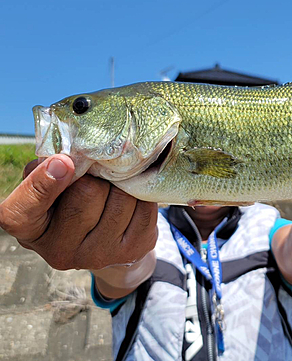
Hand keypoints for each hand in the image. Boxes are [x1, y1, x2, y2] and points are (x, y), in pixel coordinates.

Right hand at [0, 155, 157, 270]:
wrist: (103, 239)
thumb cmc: (68, 200)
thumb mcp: (48, 183)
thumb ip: (49, 167)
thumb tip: (71, 158)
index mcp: (28, 228)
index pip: (24, 208)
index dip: (43, 183)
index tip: (63, 162)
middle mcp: (60, 250)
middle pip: (88, 192)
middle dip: (97, 176)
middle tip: (96, 178)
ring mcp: (97, 257)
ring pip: (121, 198)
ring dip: (121, 185)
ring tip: (113, 189)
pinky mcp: (130, 253)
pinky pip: (144, 207)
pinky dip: (141, 195)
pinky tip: (131, 200)